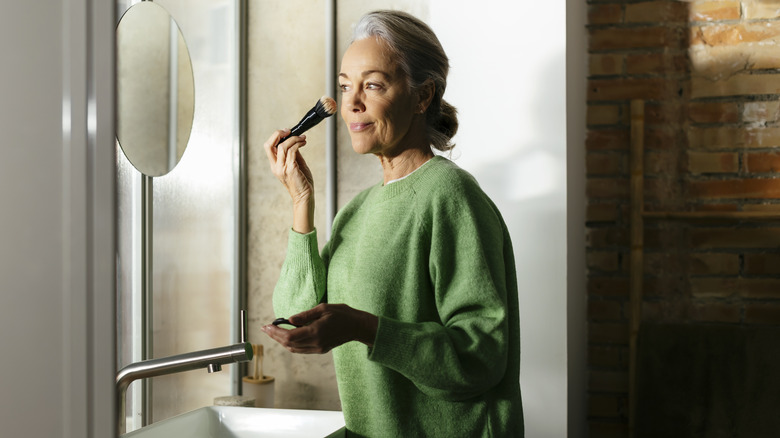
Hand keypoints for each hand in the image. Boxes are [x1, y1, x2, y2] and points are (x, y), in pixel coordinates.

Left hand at [261, 304, 377, 353]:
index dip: (275, 332)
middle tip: (266, 328)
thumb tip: (289, 319)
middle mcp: (315, 343)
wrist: (358, 327)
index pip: (289, 336)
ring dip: (282, 341)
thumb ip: (305, 315)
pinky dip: (291, 343)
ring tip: (274, 331)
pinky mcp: (320, 350)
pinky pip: (301, 349)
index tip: (266, 326)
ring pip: (293, 349)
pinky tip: (287, 336)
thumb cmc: (342, 314)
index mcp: (316, 332)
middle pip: (289, 344)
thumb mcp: (323, 308)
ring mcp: (318, 348)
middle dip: (275, 337)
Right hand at [263, 129, 313, 232]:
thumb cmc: (302, 182)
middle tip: (289, 130)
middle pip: (269, 145)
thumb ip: (293, 154)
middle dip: (278, 134)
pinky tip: (303, 143)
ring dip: (294, 138)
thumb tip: (294, 141)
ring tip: (302, 138)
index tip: (286, 132)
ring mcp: (282, 168)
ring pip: (282, 146)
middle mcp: (276, 167)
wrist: (305, 196)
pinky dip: (298, 144)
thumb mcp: (296, 164)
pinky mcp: (290, 169)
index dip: (276, 137)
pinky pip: (292, 151)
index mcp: (275, 165)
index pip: (268, 147)